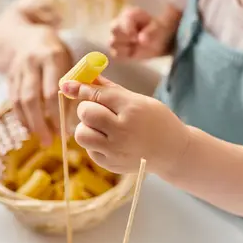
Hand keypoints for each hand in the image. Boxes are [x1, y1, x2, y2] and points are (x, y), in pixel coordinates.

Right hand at [0, 0, 70, 144]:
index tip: (65, 130)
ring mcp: (17, 71)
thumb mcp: (69, 59)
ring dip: (30, 123)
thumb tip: (84, 111)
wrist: (23, 37)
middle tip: (50, 141)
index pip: (52, 91)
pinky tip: (30, 129)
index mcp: (51, 58)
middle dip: (41, 123)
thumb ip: (75, 81)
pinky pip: (13, 101)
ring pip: (20, 102)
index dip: (57, 113)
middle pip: (32, 99)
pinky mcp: (9, 78)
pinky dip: (21, 117)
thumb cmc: (54, 52)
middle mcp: (31, 64)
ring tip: (41, 139)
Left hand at [59, 76, 189, 174]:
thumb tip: (82, 77)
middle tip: (97, 109)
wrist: (173, 151)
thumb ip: (109, 89)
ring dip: (87, 127)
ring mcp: (116, 151)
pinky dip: (95, 143)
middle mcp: (123, 131)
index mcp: (132, 109)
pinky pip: (89, 149)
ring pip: (81, 134)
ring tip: (102, 127)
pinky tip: (110, 141)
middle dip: (86, 107)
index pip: (97, 95)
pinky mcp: (111, 165)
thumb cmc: (155, 120)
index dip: (81, 88)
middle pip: (85, 113)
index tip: (69, 85)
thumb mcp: (137, 100)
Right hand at [109, 6, 174, 59]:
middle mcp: (120, 23)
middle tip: (136, 40)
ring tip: (135, 46)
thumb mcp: (158, 30)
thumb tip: (141, 40)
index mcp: (130, 14)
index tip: (136, 37)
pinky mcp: (117, 48)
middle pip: (114, 29)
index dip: (129, 30)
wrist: (159, 42)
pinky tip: (132, 52)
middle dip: (125, 37)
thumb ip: (150, 33)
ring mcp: (117, 36)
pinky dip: (124, 55)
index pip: (123, 20)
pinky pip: (115, 54)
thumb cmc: (158, 31)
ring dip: (125, 47)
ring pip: (112, 42)